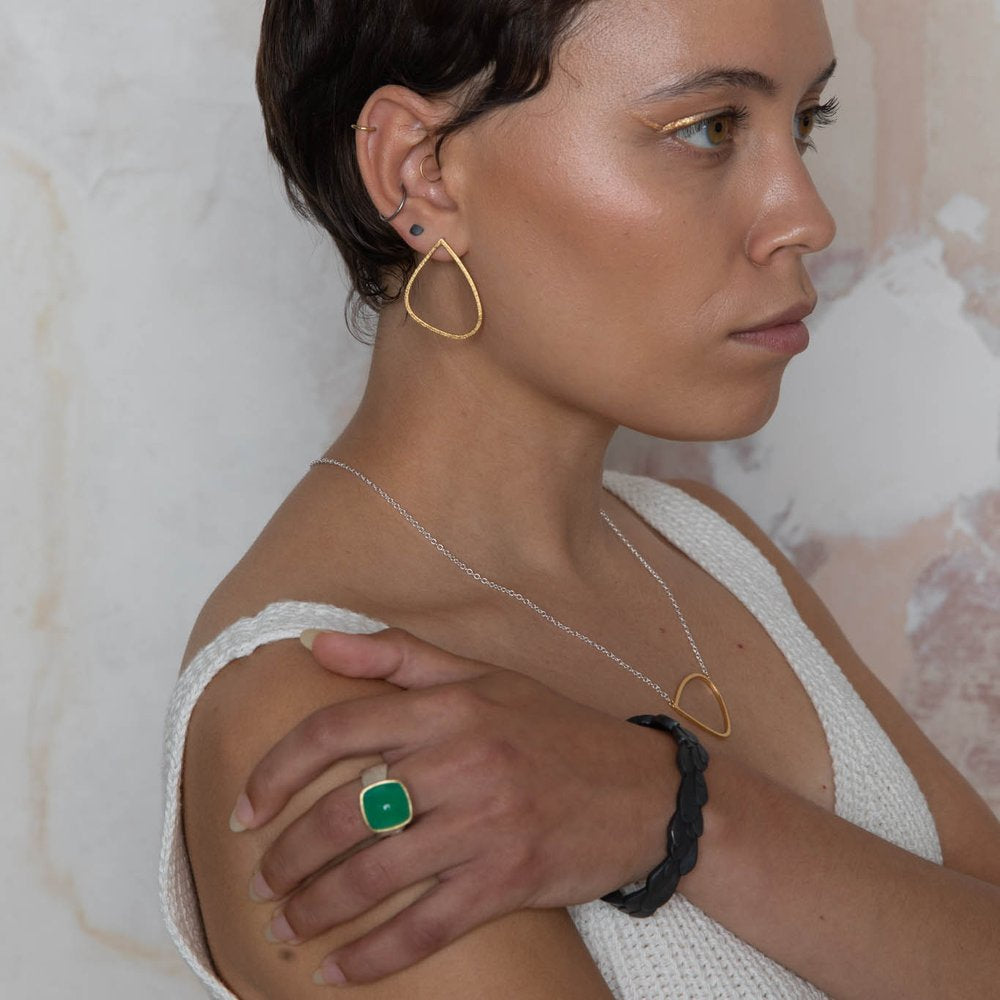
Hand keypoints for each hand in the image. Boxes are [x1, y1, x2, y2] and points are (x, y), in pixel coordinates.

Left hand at [231, 628, 676, 983]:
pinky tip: (336, 971)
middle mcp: (463, 760)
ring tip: (281, 926)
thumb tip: (317, 643)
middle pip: (345, 811)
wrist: (646, 790)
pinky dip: (373, 956)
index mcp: (450, 707)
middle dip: (287, 854)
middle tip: (259, 879)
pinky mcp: (509, 879)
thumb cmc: (556, 729)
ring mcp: (487, 824)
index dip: (278, 770)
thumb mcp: (485, 677)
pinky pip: (426, 926)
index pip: (339, 729)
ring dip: (315, 908)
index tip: (245, 806)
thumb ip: (399, 657)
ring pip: (375, 874)